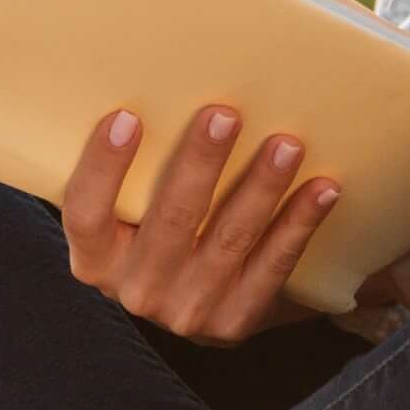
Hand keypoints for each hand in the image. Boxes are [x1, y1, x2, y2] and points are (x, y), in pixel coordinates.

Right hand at [58, 104, 341, 346]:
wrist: (191, 304)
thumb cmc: (154, 234)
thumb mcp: (125, 215)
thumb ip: (131, 174)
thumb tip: (155, 88)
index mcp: (95, 259)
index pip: (87, 213)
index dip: (104, 167)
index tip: (126, 116)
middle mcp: (136, 290)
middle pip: (170, 220)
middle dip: (201, 164)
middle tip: (226, 115)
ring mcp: (187, 311)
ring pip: (229, 239)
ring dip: (261, 188)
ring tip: (287, 145)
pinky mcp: (234, 321)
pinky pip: (272, 266)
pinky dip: (299, 224)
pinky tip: (322, 189)